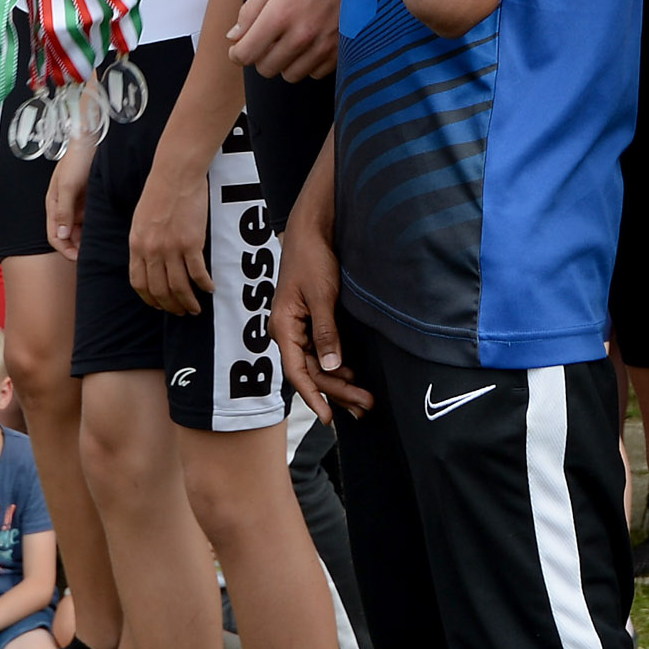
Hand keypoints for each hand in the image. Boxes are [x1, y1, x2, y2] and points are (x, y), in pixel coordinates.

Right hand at [46, 131, 96, 260]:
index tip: (77, 258)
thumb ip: (64, 210)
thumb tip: (60, 236)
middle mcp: (64, 206)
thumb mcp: (68, 185)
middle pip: (66, 234)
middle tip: (92, 255)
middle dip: (76, 247)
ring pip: (79, 228)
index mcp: (53, 204)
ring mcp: (77, 203)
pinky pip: (90, 218)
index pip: (54, 235)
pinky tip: (104, 231)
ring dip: (86, 238)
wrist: (93, 139)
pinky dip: (94, 227)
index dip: (64, 249)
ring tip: (99, 246)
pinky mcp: (90, 198)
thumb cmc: (77, 159)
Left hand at [130, 152, 211, 315]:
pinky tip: (209, 289)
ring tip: (195, 308)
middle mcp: (152, 251)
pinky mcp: (191, 243)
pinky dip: (204, 285)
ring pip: (179, 287)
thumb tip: (149, 259)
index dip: (150, 299)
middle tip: (181, 311)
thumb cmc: (159, 191)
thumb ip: (143, 241)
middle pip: (160, 290)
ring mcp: (171, 248)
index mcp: (136, 245)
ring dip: (188, 302)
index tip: (159, 305)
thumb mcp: (140, 219)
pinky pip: (198, 273)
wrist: (176, 173)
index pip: (139, 283)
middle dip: (171, 306)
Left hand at [231, 0, 349, 81]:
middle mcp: (301, 35)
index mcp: (279, 15)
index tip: (239, 48)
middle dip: (261, 56)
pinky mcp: (339, 52)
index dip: (237, 53)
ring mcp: (322, 46)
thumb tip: (234, 38)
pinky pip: (314, 73)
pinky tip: (310, 43)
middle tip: (268, 39)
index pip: (246, 54)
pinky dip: (308, 63)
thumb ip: (249, 10)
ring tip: (290, 40)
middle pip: (266, 69)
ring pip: (290, 75)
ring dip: (285, 62)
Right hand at [274, 197, 369, 420]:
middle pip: (312, 372)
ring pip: (319, 364)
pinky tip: (354, 375)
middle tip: (365, 406)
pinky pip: (323, 351)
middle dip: (338, 391)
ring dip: (340, 382)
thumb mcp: (322, 295)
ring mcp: (299, 328)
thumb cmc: (312, 258)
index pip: (298, 372)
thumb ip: (326, 332)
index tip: (330, 418)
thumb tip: (333, 367)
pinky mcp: (311, 322)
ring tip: (364, 399)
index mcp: (284, 328)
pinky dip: (339, 365)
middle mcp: (288, 332)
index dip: (314, 397)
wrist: (311, 231)